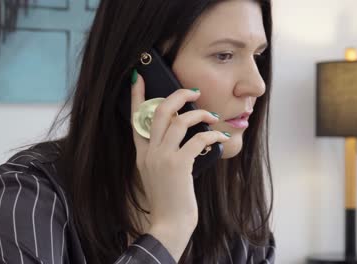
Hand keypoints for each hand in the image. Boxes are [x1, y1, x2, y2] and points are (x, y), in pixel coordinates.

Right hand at [130, 71, 229, 257]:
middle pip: (158, 112)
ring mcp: (162, 158)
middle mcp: (149, 152)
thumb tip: (184, 132)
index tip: (139, 78)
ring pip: (178, 121)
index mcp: (142, 153)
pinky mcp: (178, 165)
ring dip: (199, 114)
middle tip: (193, 91)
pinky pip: (198, 138)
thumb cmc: (169, 199)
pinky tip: (220, 135)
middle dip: (177, 96)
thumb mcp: (159, 173)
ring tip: (212, 116)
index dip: (137, 97)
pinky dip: (212, 133)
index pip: (136, 118)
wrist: (169, 223)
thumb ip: (164, 153)